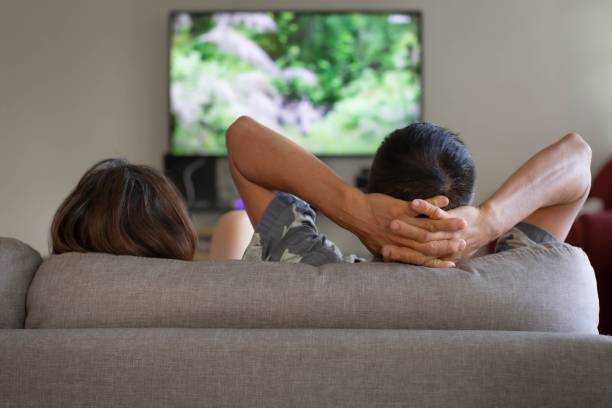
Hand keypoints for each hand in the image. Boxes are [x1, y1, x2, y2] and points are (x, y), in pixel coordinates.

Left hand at [346, 191, 466, 266]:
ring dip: (447, 224)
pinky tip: (445, 200)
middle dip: (449, 244)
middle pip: (430, 244)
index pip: (422, 259)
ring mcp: (402, 223)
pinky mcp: (399, 208)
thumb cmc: (366, 231)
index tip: (453, 264)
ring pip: (428, 227)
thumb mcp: (379, 248)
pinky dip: (433, 203)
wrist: (354, 213)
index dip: (438, 262)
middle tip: (465, 243)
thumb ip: (393, 255)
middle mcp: (402, 239)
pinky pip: (420, 207)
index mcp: (398, 249)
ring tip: (463, 223)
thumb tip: (399, 264)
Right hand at [383, 200, 497, 263]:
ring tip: (392, 222)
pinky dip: (427, 206)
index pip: (414, 257)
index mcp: (435, 253)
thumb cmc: (462, 237)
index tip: (383, 254)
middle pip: (417, 246)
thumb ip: (429, 256)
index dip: (398, 256)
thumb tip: (410, 258)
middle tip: (383, 245)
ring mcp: (447, 231)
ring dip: (408, 226)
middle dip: (400, 244)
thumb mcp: (446, 251)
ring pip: (426, 229)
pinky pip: (437, 212)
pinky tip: (415, 203)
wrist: (486, 227)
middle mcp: (441, 244)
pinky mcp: (452, 218)